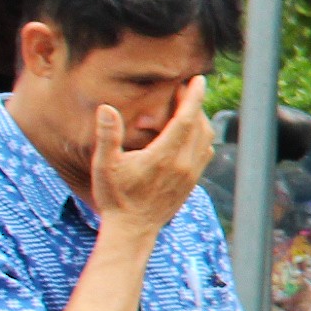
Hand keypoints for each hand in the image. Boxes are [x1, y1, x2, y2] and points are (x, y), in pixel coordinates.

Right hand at [94, 81, 211, 239]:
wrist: (133, 230)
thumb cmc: (116, 197)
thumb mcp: (105, 165)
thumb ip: (108, 136)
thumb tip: (106, 108)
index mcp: (164, 156)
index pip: (186, 119)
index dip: (193, 97)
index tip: (198, 79)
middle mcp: (184, 164)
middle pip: (199, 125)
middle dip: (193, 104)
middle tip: (180, 91)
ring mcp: (191, 174)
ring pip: (205, 138)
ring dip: (198, 120)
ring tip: (183, 109)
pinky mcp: (193, 183)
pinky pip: (205, 152)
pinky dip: (200, 136)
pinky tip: (187, 133)